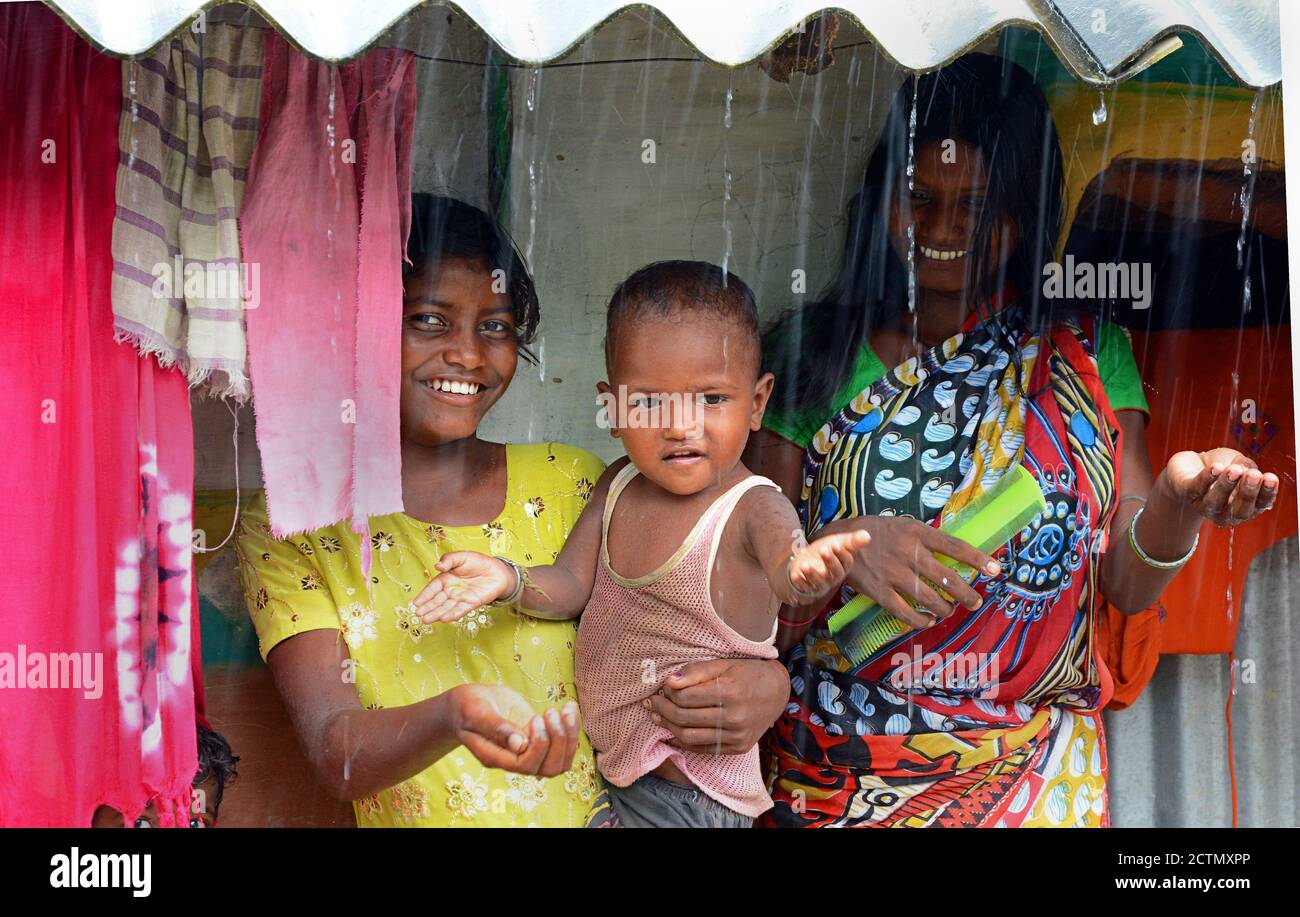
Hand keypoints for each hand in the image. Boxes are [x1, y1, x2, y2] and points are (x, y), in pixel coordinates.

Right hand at [413, 552, 514, 622]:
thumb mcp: (462, 556)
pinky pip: (461, 610)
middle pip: (437, 600)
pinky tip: (445, 619)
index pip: (433, 588)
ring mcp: (460, 598)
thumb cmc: (478, 562)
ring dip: (437, 614)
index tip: (415, 603)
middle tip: (418, 614)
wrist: (498, 570)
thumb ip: (449, 560)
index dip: (424, 595)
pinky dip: (453, 614)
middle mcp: (451, 590)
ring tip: (427, 620)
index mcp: (446, 578)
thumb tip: (437, 566)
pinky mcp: (471, 603)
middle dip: (428, 608)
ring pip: (446, 607)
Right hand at [451, 684, 579, 777]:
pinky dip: (572, 728)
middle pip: (548, 769)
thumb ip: (495, 727)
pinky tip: (569, 707)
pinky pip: (562, 746)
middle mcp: (514, 759)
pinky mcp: (537, 738)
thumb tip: (520, 744)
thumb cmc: (466, 707)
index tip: (535, 718)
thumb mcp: (476, 712)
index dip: (539, 745)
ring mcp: (528, 751)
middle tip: (551, 713)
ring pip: (560, 762)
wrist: (468, 705)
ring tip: (566, 709)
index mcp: (496, 757)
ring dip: (569, 736)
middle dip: (559, 741)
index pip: (525, 765)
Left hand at [646, 658, 789, 754]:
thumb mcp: (724, 664)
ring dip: (668, 727)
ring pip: (690, 737)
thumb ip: (696, 671)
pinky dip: (683, 742)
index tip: (662, 687)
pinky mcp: (738, 748)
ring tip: (657, 717)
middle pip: (685, 718)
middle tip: (652, 702)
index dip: (668, 692)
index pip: (686, 696)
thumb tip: (669, 681)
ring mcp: (737, 736)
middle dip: (662, 710)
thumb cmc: (747, 673)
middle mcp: (735, 717)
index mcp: (731, 692)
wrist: (777, 692)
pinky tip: (672, 732)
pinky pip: (703, 749)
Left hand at [788, 529, 870, 599]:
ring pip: (820, 583)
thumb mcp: (835, 543)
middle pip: (835, 573)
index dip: (841, 554)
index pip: (846, 563)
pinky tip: (795, 576)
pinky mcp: (806, 589)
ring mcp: (819, 585)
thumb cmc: (822, 553)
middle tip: (823, 550)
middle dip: (830, 562)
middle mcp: (833, 578)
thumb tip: (868, 535)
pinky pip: (804, 589)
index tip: (835, 544)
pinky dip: (800, 583)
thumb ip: (851, 541)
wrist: (802, 562)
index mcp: (842, 567)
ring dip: (813, 574)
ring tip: (805, 565)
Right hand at [826, 516, 1000, 629]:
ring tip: (950, 611)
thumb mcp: (904, 524)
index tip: (996, 570)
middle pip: (947, 579)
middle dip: (967, 595)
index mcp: (916, 533)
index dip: (977, 560)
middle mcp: (908, 554)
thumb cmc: (876, 532)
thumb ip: (927, 538)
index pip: (955, 547)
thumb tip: (957, 554)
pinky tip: (927, 620)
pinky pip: (905, 613)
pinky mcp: (880, 592)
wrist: (838, 544)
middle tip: (975, 602)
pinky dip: (920, 620)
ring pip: (930, 599)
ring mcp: (894, 575)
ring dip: (945, 609)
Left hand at [1163, 448, 1278, 526]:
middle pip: (1240, 510)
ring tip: (1234, 470)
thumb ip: (1247, 466)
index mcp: (1245, 505)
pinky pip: (1197, 487)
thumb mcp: (1239, 462)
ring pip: (1216, 501)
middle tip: (1254, 475)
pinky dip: (1206, 478)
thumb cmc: (1222, 466)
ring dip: (1226, 485)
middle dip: (1247, 493)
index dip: (1267, 493)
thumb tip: (1248, 471)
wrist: (1191, 464)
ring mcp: (1204, 505)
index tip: (1271, 478)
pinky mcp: (1187, 493)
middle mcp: (1225, 511)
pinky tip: (1215, 468)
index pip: (1261, 504)